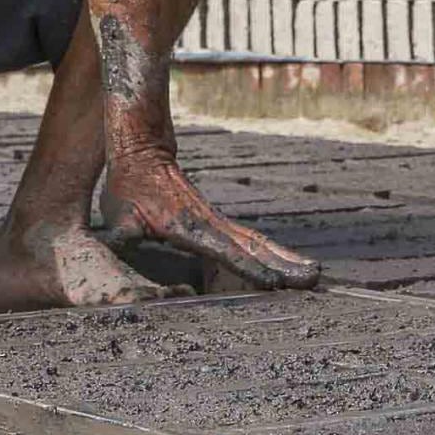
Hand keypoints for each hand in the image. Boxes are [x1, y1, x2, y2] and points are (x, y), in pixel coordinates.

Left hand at [103, 151, 321, 290]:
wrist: (144, 151)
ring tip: (314, 275)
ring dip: (287, 258)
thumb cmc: (128, 187)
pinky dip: (274, 252)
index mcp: (189, 228)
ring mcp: (218, 221)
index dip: (248, 267)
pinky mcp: (218, 221)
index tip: (273, 283)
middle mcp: (210, 224)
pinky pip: (251, 239)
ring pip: (259, 242)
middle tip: (314, 280)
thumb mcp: (120, 214)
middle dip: (285, 264)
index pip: (225, 251)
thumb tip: (121, 242)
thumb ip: (124, 233)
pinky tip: (289, 264)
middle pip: (255, 247)